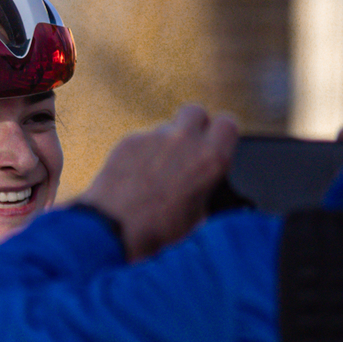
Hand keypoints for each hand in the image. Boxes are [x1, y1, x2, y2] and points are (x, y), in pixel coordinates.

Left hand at [78, 104, 238, 259]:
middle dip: (194, 125)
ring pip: (167, 127)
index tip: (216, 142)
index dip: (222, 133)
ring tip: (157, 169)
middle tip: (189, 147)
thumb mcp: (198, 216)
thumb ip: (205, 189)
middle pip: (196, 112)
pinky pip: (142, 138)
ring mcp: (154, 137)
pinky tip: (136, 174)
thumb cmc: (156, 229)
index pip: (228, 124)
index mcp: (210, 159)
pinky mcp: (129, 139)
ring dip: (166, 141)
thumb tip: (204, 186)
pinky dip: (142, 151)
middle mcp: (184, 141)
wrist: (114, 228)